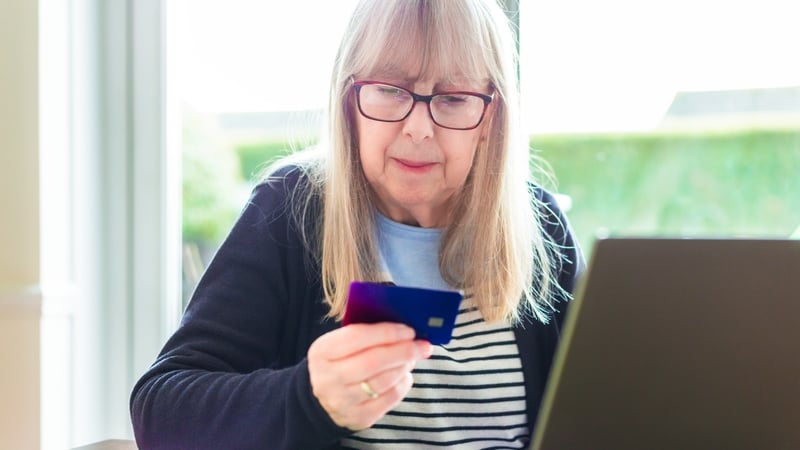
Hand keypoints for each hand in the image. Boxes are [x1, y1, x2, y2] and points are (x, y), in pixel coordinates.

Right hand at [307, 322, 432, 429]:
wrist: (320, 401)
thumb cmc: (339, 363)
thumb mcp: (339, 345)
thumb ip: (364, 334)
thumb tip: (403, 329)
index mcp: (322, 352)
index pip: (358, 337)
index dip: (387, 332)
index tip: (408, 330)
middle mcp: (328, 378)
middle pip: (373, 361)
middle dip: (403, 351)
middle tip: (421, 346)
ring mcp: (342, 401)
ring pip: (384, 381)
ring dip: (404, 367)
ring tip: (412, 358)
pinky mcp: (358, 417)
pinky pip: (389, 399)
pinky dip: (402, 384)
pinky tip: (403, 376)